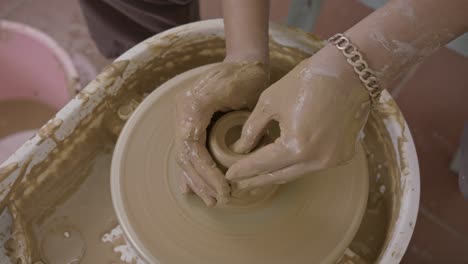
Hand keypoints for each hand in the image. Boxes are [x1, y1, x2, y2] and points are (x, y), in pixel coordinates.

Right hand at [175, 61, 267, 205]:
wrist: (245, 63)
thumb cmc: (245, 75)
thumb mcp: (236, 90)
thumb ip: (221, 113)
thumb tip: (209, 143)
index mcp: (191, 106)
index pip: (192, 148)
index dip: (205, 172)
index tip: (223, 188)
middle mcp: (183, 113)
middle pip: (186, 156)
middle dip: (202, 181)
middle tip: (218, 200)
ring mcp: (186, 119)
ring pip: (186, 157)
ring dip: (196, 181)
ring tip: (210, 200)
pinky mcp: (194, 124)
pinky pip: (189, 151)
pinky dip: (191, 171)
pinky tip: (190, 188)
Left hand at [226, 48, 370, 190]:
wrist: (349, 72)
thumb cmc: (306, 81)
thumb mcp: (270, 101)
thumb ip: (252, 129)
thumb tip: (240, 148)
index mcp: (296, 146)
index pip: (262, 164)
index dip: (244, 170)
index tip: (230, 175)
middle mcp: (316, 160)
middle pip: (279, 175)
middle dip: (257, 179)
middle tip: (239, 184)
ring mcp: (332, 160)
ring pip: (296, 172)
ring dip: (276, 173)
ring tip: (257, 176)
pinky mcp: (343, 155)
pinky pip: (313, 165)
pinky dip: (296, 165)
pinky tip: (283, 164)